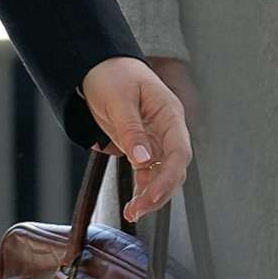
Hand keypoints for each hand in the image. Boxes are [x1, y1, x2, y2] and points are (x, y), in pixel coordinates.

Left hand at [81, 57, 191, 220]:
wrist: (98, 66)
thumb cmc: (112, 75)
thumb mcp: (119, 101)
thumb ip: (131, 130)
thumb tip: (143, 159)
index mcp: (169, 113)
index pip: (179, 151)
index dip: (169, 177)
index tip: (152, 196)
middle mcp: (167, 128)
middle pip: (174, 167)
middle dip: (160, 192)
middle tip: (137, 211)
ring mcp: (155, 139)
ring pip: (162, 174)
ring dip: (151, 195)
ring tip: (132, 212)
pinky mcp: (142, 146)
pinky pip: (148, 172)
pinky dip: (142, 189)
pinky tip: (133, 204)